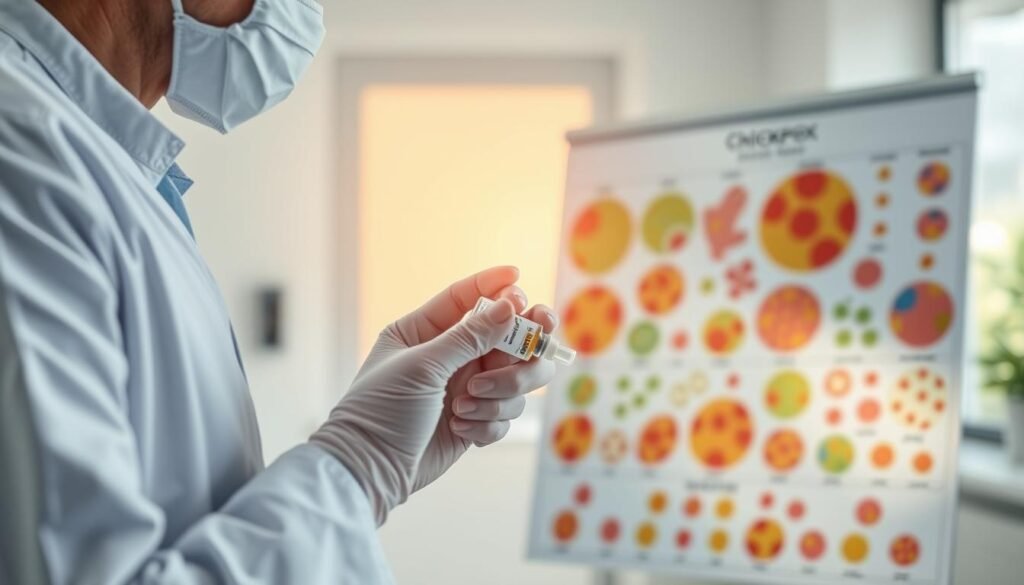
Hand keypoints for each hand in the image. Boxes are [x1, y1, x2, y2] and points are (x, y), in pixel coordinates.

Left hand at [310, 267, 556, 524]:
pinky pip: (507, 413)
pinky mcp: (476, 420)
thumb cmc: (383, 410)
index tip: (518, 277)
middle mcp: (451, 354)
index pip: (466, 296)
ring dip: (501, 392)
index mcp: (425, 330)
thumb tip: (510, 306)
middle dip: (523, 344)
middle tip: (534, 343)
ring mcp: (467, 387)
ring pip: (518, 377)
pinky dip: (489, 422)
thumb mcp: (423, 366)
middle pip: (510, 336)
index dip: (495, 285)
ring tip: (464, 404)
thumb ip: (470, 336)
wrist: (371, 470)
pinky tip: (460, 429)